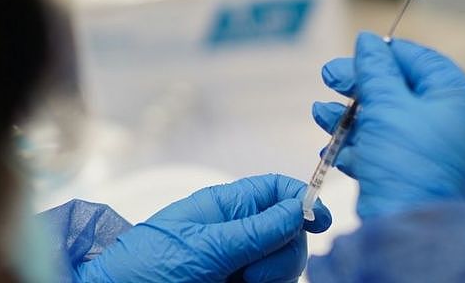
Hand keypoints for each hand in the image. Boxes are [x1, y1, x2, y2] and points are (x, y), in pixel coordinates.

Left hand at [76, 174, 330, 282]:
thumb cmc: (146, 266)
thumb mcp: (204, 245)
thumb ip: (256, 230)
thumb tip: (301, 207)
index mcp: (226, 207)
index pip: (276, 190)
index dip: (302, 199)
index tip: (319, 220)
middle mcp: (237, 232)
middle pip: (289, 232)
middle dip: (283, 252)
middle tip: (251, 272)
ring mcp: (239, 262)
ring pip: (284, 264)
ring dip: (273, 276)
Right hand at [313, 31, 464, 218]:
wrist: (410, 228)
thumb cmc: (407, 162)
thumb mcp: (387, 105)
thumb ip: (375, 69)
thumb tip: (367, 40)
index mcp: (462, 101)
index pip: (422, 62)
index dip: (384, 53)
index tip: (354, 50)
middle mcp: (455, 126)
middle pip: (401, 92)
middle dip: (359, 87)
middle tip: (328, 77)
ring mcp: (436, 153)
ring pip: (388, 123)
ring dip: (350, 117)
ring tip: (320, 112)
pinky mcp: (415, 175)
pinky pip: (386, 151)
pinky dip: (358, 146)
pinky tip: (332, 145)